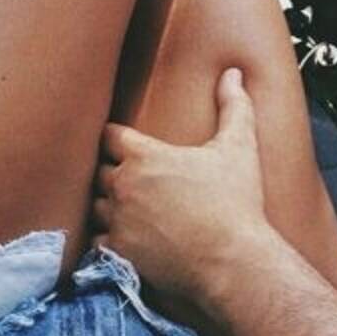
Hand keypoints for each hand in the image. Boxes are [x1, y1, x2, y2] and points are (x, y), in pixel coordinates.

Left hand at [93, 68, 267, 305]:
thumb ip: (234, 106)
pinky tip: (127, 238)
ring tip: (129, 208)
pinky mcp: (117, 251)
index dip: (117, 138)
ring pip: (96, 205)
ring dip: (109, 204)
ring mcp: (117, 220)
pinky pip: (97, 239)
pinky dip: (108, 237)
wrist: (233, 263)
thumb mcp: (239, 147)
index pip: (109, 135)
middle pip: (100, 170)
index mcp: (144, 156)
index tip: (125, 144)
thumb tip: (233, 73)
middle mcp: (123, 185)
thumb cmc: (237, 203)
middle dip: (114, 172)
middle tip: (133, 180)